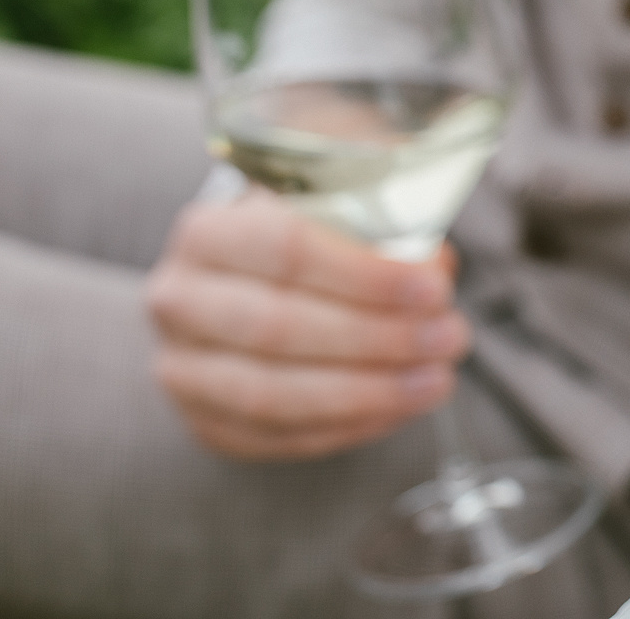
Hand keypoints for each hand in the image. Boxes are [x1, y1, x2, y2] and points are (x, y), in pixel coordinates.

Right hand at [146, 190, 468, 459]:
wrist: (258, 266)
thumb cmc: (314, 225)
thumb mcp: (347, 193)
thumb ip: (389, 218)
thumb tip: (433, 269)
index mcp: (208, 230)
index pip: (288, 250)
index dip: (365, 276)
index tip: (434, 290)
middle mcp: (180, 299)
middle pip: (279, 329)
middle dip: (377, 339)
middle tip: (449, 338)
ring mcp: (184, 368)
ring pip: (273, 395)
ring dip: (367, 393)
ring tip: (436, 380)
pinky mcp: (204, 420)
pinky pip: (277, 436)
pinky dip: (346, 427)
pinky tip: (400, 407)